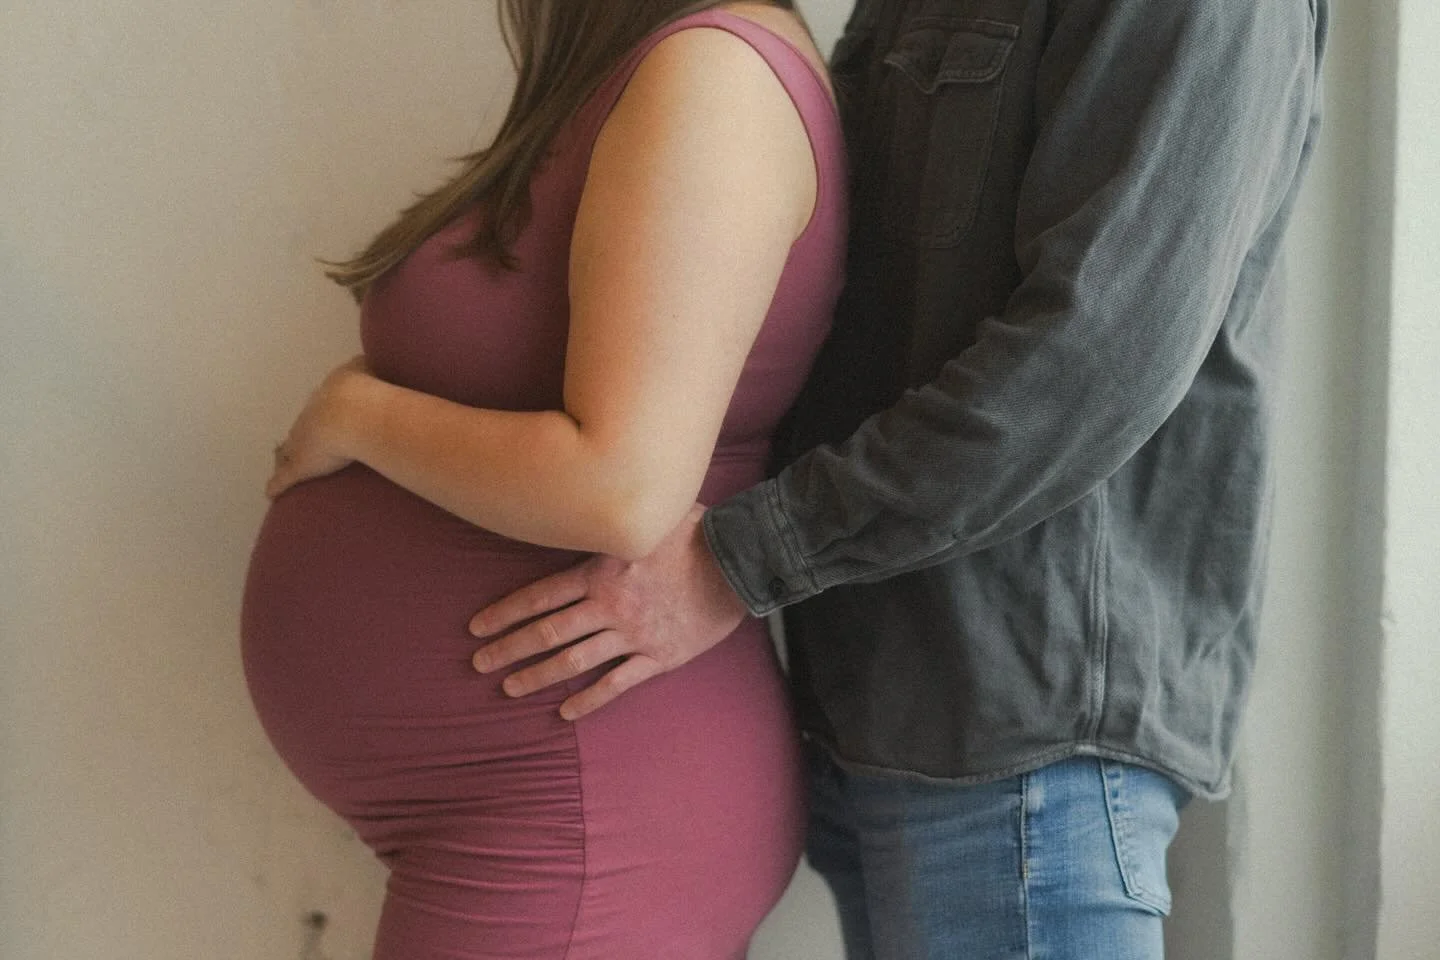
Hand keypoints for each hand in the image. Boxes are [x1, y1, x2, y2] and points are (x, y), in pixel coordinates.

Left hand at [266, 355, 371, 498]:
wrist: (353, 413)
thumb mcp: (365, 369)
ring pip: (287, 450)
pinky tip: (271, 492)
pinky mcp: (299, 467)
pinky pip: (284, 478)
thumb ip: (366, 365)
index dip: (318, 414)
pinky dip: (276, 485)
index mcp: (324, 399)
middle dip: (300, 433)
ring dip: (285, 456)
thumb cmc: (363, 393)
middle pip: (299, 427)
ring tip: (282, 462)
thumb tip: (371, 358)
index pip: (318, 408)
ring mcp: (300, 443)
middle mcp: (308, 419)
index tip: (319, 418)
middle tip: (300, 439)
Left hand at [469, 505, 748, 719]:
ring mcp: (633, 634)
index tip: (477, 628)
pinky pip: (616, 683)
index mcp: (601, 570)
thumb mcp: (643, 519)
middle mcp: (610, 605)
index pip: (540, 596)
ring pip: (574, 661)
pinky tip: (564, 712)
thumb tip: (584, 506)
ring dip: (537, 676)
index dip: (505, 614)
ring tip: (509, 688)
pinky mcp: (658, 656)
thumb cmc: (696, 531)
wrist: (740, 562)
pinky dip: (588, 700)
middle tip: (479, 664)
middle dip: (508, 649)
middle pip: (547, 632)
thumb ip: (610, 527)